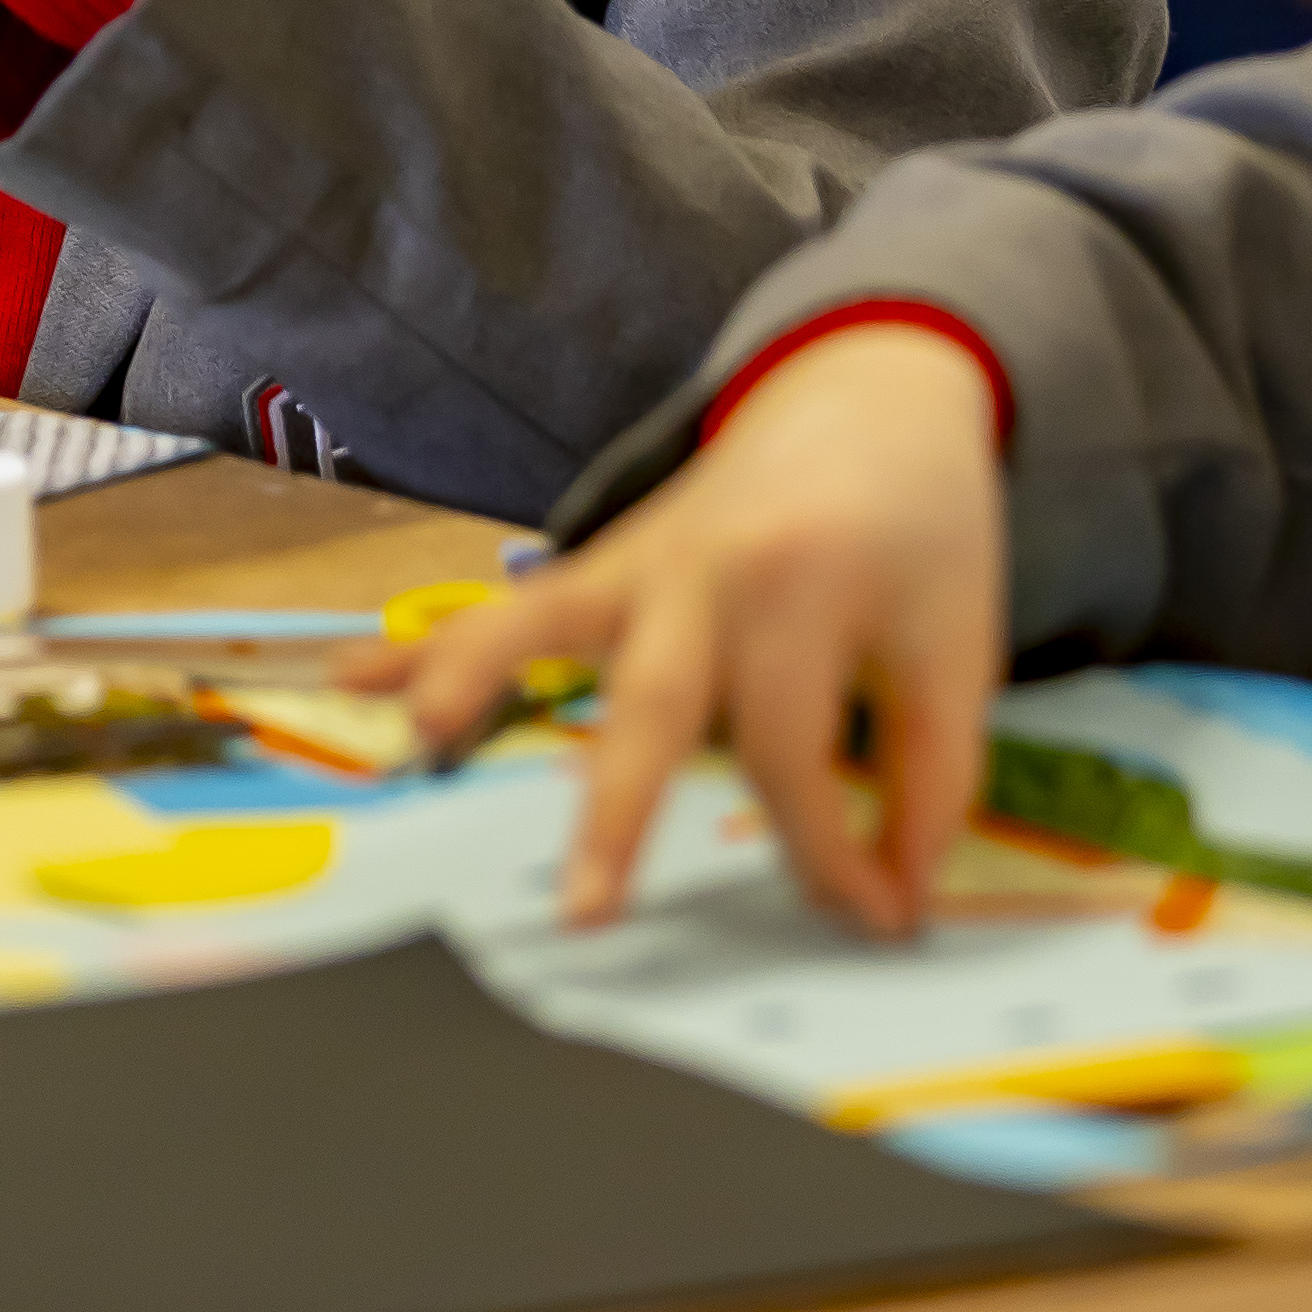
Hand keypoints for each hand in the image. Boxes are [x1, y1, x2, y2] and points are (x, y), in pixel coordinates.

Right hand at [356, 323, 1006, 935]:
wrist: (867, 394)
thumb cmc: (920, 528)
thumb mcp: (961, 641)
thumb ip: (936, 771)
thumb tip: (894, 898)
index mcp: (805, 585)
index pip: (793, 755)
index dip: (832, 852)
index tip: (873, 916)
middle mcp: (706, 570)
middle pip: (654, 698)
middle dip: (617, 810)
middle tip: (587, 911)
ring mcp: (639, 563)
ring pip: (544, 625)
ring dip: (478, 678)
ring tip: (426, 738)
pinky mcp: (603, 567)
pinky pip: (509, 608)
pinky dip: (429, 644)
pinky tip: (350, 684)